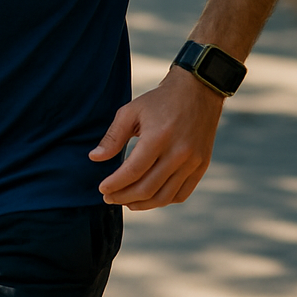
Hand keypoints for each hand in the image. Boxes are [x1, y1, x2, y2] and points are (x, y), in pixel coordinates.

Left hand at [88, 67, 223, 209]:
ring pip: (165, 196)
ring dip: (143, 204)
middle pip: (148, 188)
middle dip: (124, 197)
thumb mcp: (131, 111)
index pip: (133, 171)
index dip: (115, 184)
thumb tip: (94, 158)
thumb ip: (113, 136)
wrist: (196, 92)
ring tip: (127, 202)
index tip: (102, 189)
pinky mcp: (201, 166)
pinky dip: (164, 200)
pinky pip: (182, 194)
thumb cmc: (159, 101)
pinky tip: (150, 197)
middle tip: (109, 198)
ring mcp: (193, 162)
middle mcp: (178, 153)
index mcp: (158, 137)